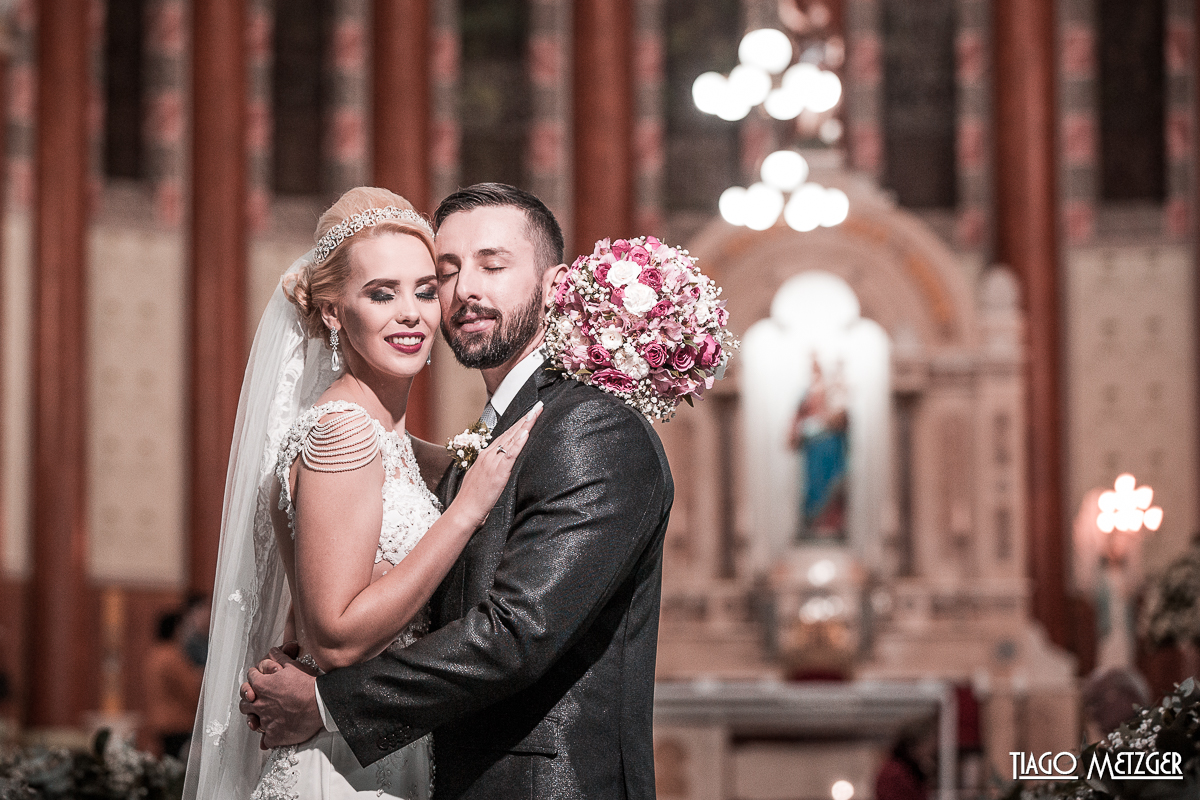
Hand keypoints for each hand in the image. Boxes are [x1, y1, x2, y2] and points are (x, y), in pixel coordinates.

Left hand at [239, 646, 322, 748]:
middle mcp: (260, 703)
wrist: (320, 704)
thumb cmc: (308, 686)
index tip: (258, 679)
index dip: (254, 677)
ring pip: (252, 721)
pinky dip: (268, 738)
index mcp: (263, 686)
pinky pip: (265, 740)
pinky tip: (271, 737)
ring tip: (261, 718)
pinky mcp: (274, 735)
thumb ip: (279, 658)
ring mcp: (266, 720)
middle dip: (249, 700)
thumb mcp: (293, 666)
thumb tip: (273, 651)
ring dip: (255, 718)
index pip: (250, 678)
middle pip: (245, 702)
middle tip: (256, 700)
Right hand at [454, 401, 542, 527]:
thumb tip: (502, 465)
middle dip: (526, 418)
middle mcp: (489, 455)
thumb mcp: (482, 478)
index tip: (529, 413)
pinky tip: (527, 432)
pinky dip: (519, 442)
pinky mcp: (498, 472)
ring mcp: (493, 462)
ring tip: (537, 412)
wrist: (464, 510)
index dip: (518, 423)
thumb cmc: (472, 498)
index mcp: (486, 455)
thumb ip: (492, 468)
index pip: (505, 435)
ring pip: (512, 438)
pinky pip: (511, 453)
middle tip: (539, 406)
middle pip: (511, 432)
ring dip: (526, 424)